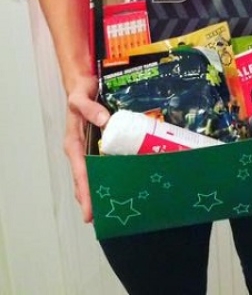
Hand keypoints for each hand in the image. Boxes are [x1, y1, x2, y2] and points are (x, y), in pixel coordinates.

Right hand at [64, 73, 109, 222]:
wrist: (82, 85)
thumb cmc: (79, 94)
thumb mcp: (80, 99)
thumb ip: (91, 108)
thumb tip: (105, 121)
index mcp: (73, 145)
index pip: (81, 175)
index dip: (85, 194)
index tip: (89, 214)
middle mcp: (80, 151)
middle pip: (86, 181)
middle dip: (93, 200)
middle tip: (105, 220)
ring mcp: (89, 148)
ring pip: (95, 174)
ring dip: (102, 190)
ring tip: (115, 208)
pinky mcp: (98, 143)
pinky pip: (104, 161)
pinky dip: (111, 172)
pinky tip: (124, 179)